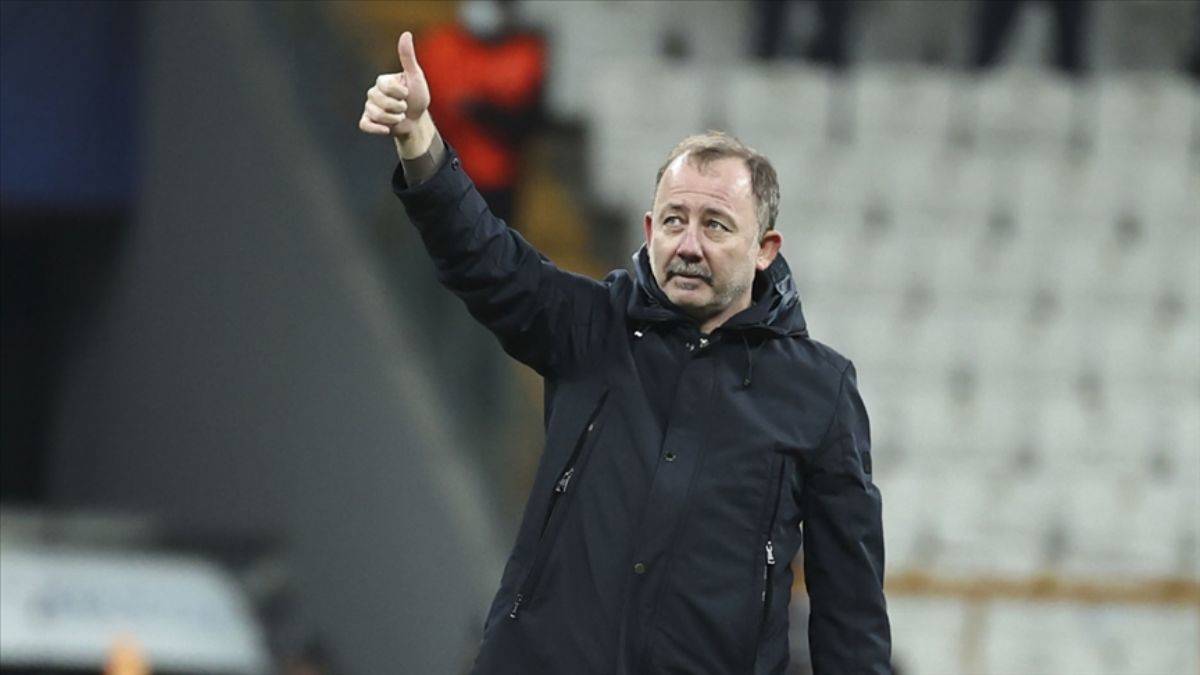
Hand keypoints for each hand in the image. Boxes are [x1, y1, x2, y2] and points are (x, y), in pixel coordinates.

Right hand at [359, 32, 433, 154]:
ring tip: (399, 117)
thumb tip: (406, 33)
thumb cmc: (417, 97)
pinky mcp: (368, 121)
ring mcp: (369, 107)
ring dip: (393, 119)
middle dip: (398, 108)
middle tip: (404, 108)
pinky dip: (376, 129)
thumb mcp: (415, 76)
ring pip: (375, 114)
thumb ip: (408, 57)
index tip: (407, 94)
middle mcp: (373, 92)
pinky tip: (387, 130)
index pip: (385, 86)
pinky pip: (365, 125)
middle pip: (380, 102)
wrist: (417, 121)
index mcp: (382, 81)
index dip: (400, 93)